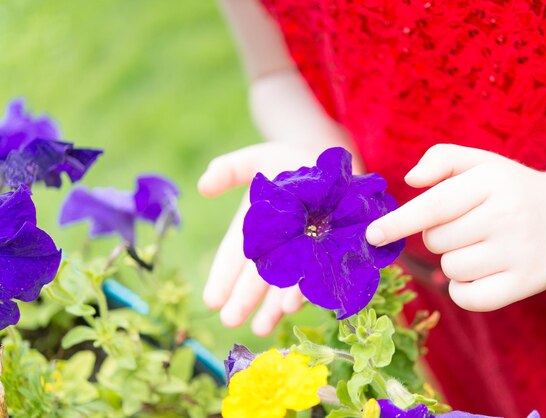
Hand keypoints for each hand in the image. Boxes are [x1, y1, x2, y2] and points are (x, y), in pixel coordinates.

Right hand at [198, 141, 362, 334]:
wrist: (332, 165)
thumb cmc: (290, 163)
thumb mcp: (257, 160)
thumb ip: (229, 169)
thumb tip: (202, 187)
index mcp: (253, 229)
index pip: (233, 257)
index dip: (222, 278)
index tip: (211, 300)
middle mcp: (275, 246)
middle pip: (256, 277)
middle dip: (243, 299)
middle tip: (230, 321)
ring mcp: (300, 254)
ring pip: (283, 285)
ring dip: (272, 307)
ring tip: (261, 328)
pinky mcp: (326, 255)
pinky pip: (313, 275)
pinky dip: (303, 291)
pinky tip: (293, 307)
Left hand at [366, 144, 545, 310]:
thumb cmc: (507, 187)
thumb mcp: (479, 162)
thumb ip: (441, 159)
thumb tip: (410, 180)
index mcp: (490, 182)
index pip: (435, 206)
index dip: (399, 222)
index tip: (372, 235)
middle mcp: (507, 216)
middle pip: (436, 242)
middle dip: (437, 236)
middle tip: (463, 226)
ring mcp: (519, 252)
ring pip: (450, 269)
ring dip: (452, 260)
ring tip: (478, 245)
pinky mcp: (525, 283)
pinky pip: (468, 297)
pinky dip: (462, 288)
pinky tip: (478, 270)